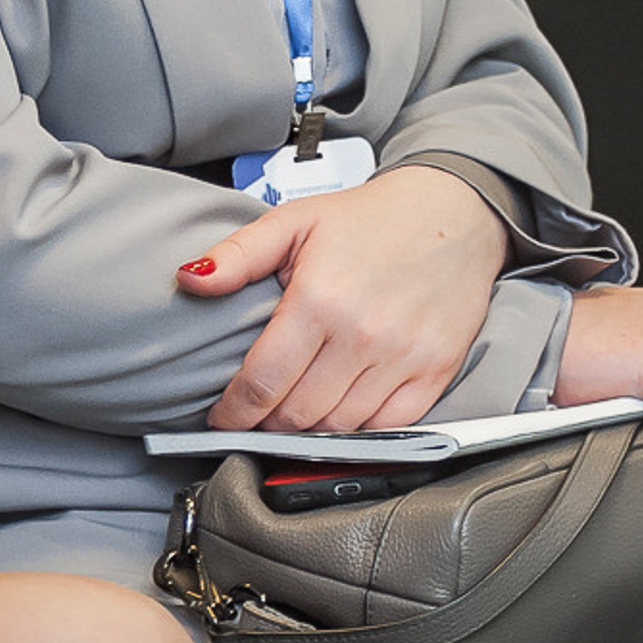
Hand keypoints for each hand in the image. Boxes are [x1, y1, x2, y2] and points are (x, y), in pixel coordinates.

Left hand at [179, 165, 510, 432]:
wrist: (453, 212)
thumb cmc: (369, 218)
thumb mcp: (295, 221)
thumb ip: (238, 255)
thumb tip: (188, 279)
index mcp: (320, 298)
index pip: (263, 381)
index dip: (233, 412)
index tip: (221, 419)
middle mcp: (363, 335)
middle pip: (298, 414)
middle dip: (266, 423)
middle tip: (254, 415)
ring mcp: (403, 358)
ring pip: (340, 427)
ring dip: (309, 431)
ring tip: (292, 413)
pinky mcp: (435, 372)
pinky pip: (389, 428)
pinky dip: (359, 430)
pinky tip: (340, 412)